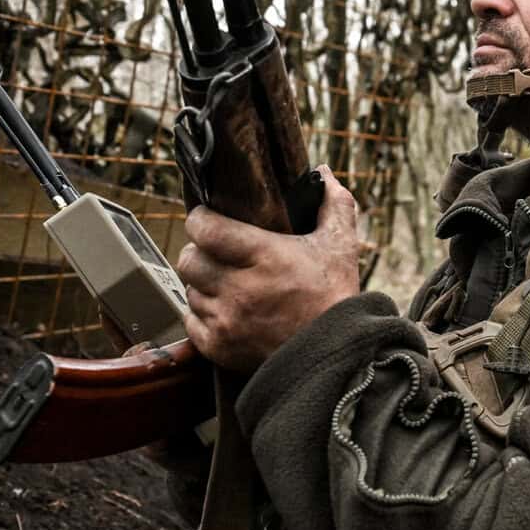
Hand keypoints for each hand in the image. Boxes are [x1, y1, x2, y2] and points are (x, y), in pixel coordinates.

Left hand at [176, 167, 361, 372]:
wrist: (334, 355)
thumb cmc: (335, 298)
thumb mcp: (340, 246)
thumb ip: (333, 204)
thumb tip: (324, 173)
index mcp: (264, 256)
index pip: (204, 228)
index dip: (201, 220)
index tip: (208, 219)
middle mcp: (239, 288)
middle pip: (188, 259)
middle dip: (199, 252)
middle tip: (215, 252)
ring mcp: (226, 320)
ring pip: (189, 289)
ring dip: (202, 283)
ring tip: (224, 281)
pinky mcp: (219, 347)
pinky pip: (191, 321)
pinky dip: (202, 314)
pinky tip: (224, 309)